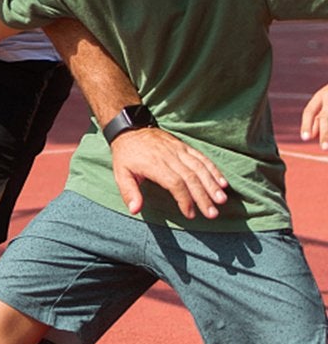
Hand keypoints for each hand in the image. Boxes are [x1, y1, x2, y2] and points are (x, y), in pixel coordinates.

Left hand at [110, 127, 227, 219]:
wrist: (129, 129)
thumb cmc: (126, 155)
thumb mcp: (120, 173)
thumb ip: (129, 192)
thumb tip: (135, 210)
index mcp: (154, 164)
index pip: (174, 183)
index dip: (184, 199)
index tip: (190, 214)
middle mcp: (169, 156)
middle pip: (191, 178)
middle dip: (203, 197)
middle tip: (212, 213)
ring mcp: (178, 150)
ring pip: (200, 167)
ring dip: (212, 184)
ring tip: (221, 200)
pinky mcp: (184, 146)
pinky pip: (202, 158)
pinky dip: (213, 170)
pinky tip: (223, 183)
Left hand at [301, 85, 327, 147]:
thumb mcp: (324, 101)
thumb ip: (317, 116)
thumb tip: (309, 135)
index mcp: (322, 95)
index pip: (310, 111)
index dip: (306, 125)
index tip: (304, 138)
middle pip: (326, 118)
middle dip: (326, 134)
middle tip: (324, 148)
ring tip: (327, 146)